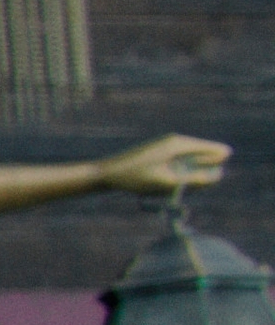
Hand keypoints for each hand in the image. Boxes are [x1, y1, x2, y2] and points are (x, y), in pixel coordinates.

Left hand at [101, 134, 230, 197]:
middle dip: (199, 173)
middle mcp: (175, 141)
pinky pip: (179, 165)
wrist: (107, 173)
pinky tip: (160, 183)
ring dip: (187, 177)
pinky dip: (176, 176)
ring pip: (191, 162)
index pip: (213, 150)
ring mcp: (167, 146)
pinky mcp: (160, 154)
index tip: (204, 178)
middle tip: (173, 183)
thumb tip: (219, 176)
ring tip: (164, 183)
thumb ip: (195, 180)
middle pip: (203, 156)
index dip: (215, 165)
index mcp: (179, 143)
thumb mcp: (167, 182)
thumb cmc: (136, 179)